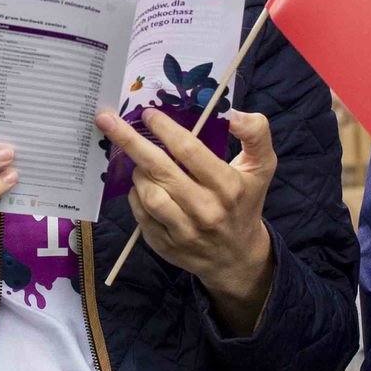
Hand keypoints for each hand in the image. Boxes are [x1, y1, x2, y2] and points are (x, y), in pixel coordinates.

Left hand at [96, 107, 275, 332]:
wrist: (238, 257)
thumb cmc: (245, 202)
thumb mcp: (262, 167)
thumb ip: (256, 134)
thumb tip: (234, 113)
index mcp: (228, 186)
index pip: (189, 151)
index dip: (165, 129)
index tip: (148, 114)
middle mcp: (206, 210)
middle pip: (159, 169)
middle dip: (130, 141)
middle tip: (109, 121)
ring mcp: (184, 231)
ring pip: (148, 193)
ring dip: (137, 172)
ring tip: (140, 163)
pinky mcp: (166, 245)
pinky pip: (140, 214)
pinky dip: (136, 195)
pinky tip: (141, 186)